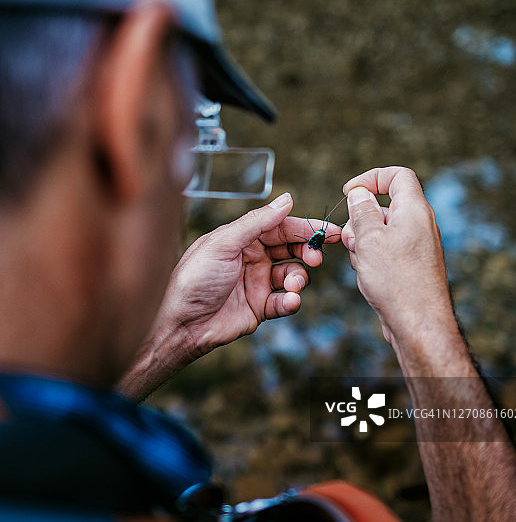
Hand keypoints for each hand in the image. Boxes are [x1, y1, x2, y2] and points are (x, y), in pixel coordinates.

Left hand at [123, 192, 340, 396]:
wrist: (180, 323)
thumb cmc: (194, 278)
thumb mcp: (224, 242)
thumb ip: (258, 221)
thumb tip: (288, 198)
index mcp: (243, 237)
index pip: (282, 227)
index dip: (307, 228)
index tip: (329, 232)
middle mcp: (253, 257)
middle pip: (292, 249)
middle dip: (308, 252)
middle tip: (316, 258)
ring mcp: (258, 283)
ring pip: (293, 275)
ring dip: (299, 278)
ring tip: (293, 285)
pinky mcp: (260, 308)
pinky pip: (285, 301)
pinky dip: (292, 301)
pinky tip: (288, 301)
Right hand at [341, 167, 456, 352]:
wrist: (419, 325)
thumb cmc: (397, 281)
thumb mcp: (369, 239)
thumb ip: (362, 211)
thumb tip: (359, 193)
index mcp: (414, 210)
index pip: (398, 176)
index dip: (371, 177)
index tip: (349, 192)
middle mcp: (419, 225)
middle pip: (384, 205)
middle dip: (360, 219)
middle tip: (352, 241)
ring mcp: (416, 246)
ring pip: (380, 231)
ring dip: (363, 242)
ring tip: (362, 264)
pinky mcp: (411, 266)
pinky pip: (385, 251)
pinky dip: (371, 258)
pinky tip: (368, 278)